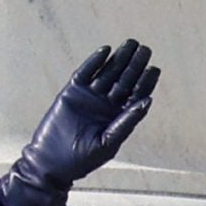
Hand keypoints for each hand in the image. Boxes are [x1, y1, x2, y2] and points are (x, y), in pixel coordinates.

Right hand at [0, 38, 159, 205]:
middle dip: (135, 64)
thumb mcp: (108, 142)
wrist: (51, 162)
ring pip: (108, 72)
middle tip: (145, 49)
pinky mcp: (72, 91)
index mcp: (120, 116)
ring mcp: (90, 96)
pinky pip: (86, 72)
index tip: (154, 68)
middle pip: (125, 79)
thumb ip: (126, 122)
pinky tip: (105, 51)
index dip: (146, 81)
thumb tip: (148, 101)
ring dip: (119, 58)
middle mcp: (107, 104)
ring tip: (130, 44)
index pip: (137, 94)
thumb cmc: (83, 159)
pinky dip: (94, 62)